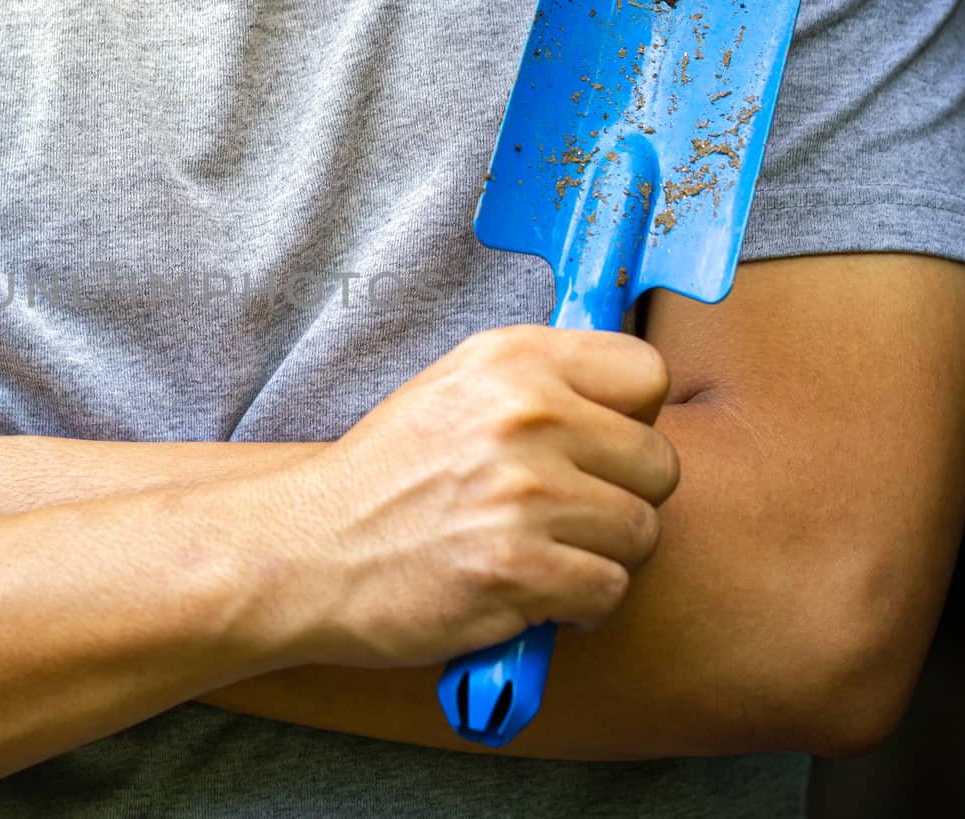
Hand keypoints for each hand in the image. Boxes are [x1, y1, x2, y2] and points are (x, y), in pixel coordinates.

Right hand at [264, 325, 678, 668]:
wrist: (306, 550)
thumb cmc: (386, 478)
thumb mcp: (455, 389)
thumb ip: (539, 381)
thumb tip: (628, 396)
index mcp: (512, 359)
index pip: (646, 372)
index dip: (632, 419)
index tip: (598, 448)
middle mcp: (523, 415)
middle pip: (658, 464)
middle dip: (621, 499)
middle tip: (567, 517)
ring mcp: (522, 493)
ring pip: (640, 533)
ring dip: (600, 556)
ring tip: (544, 555)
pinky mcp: (517, 569)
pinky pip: (608, 590)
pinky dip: (577, 606)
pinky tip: (533, 594)